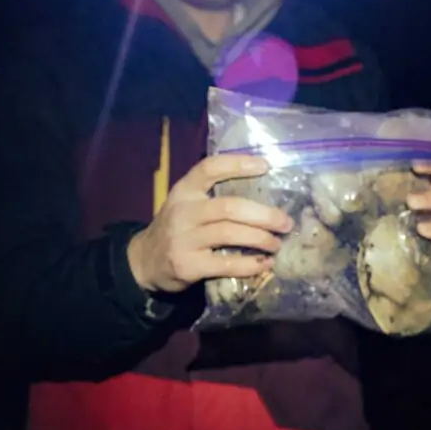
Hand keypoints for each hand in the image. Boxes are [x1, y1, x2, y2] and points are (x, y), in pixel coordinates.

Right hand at [127, 155, 293, 292]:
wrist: (145, 261)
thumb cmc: (177, 229)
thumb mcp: (186, 204)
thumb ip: (213, 197)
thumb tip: (264, 195)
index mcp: (184, 190)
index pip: (209, 168)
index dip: (238, 164)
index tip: (265, 166)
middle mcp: (183, 212)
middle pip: (230, 207)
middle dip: (264, 215)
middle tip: (285, 223)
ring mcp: (184, 239)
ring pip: (230, 233)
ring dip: (260, 238)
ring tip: (277, 243)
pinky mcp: (187, 265)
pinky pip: (225, 263)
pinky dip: (249, 264)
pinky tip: (264, 263)